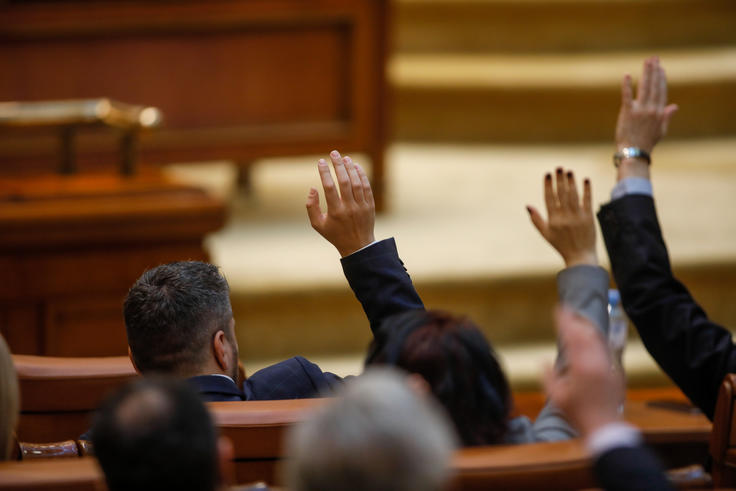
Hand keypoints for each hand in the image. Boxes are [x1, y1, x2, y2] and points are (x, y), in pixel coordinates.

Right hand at [306, 150, 375, 256]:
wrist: (358, 246)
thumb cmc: (335, 234)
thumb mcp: (318, 225)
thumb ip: (312, 207)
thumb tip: (312, 188)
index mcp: (335, 212)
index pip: (329, 187)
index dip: (324, 172)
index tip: (320, 161)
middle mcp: (349, 208)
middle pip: (344, 181)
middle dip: (338, 165)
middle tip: (334, 153)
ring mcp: (362, 206)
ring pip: (357, 182)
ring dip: (351, 168)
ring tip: (345, 158)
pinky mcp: (370, 206)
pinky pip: (367, 187)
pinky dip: (362, 175)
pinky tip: (356, 167)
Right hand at [527, 168, 596, 266]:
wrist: (580, 256)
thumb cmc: (561, 245)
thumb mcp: (546, 233)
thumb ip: (536, 219)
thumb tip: (527, 206)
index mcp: (553, 219)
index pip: (549, 198)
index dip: (548, 185)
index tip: (547, 174)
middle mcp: (565, 216)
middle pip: (561, 194)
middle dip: (559, 179)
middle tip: (558, 168)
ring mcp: (577, 216)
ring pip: (573, 195)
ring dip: (571, 182)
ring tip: (569, 171)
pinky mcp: (589, 217)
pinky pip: (587, 201)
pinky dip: (587, 190)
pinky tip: (585, 180)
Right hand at [544, 307, 624, 438]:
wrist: (605, 427)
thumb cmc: (578, 413)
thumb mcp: (557, 396)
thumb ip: (548, 376)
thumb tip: (543, 361)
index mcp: (581, 365)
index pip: (572, 336)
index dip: (565, 321)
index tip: (560, 308)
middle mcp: (597, 361)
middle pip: (587, 334)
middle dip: (577, 320)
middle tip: (569, 310)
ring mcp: (608, 366)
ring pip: (598, 340)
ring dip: (588, 328)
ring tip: (579, 320)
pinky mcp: (615, 371)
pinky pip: (605, 349)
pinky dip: (597, 340)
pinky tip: (592, 339)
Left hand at [615, 56, 677, 179]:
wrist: (634, 152)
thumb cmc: (646, 143)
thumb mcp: (661, 130)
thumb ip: (666, 116)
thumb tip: (674, 106)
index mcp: (659, 112)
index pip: (662, 91)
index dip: (661, 79)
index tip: (661, 68)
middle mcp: (651, 109)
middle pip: (654, 86)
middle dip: (655, 71)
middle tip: (654, 58)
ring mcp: (640, 110)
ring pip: (644, 87)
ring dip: (646, 73)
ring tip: (647, 61)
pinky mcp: (627, 112)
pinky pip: (627, 95)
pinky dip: (627, 85)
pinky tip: (626, 75)